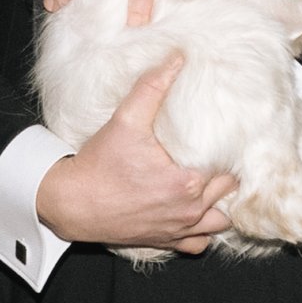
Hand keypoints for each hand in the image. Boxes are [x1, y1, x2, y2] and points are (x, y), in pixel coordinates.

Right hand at [34, 60, 232, 251]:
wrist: (71, 203)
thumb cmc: (99, 165)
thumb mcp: (126, 120)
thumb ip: (152, 88)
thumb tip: (176, 58)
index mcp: (189, 181)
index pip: (228, 165)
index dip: (230, 151)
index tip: (228, 138)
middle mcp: (190, 210)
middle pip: (228, 191)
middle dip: (226, 174)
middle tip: (219, 156)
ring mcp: (178, 229)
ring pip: (219, 222)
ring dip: (219, 205)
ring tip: (211, 185)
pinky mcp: (165, 241)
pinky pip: (198, 244)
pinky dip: (202, 231)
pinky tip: (196, 214)